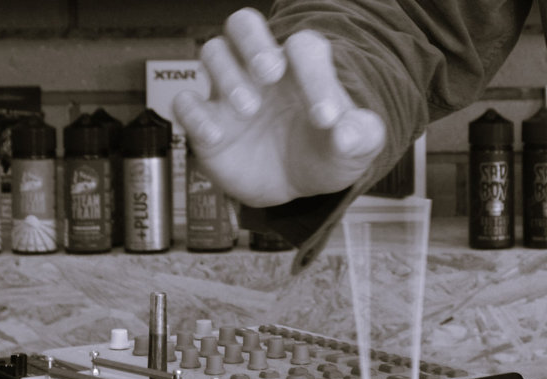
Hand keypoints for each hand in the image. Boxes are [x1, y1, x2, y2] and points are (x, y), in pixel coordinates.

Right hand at [172, 8, 385, 207]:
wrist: (295, 185)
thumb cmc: (324, 153)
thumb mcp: (355, 149)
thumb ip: (362, 137)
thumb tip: (347, 133)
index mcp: (302, 66)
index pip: (304, 48)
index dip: (315, 75)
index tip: (327, 118)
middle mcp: (261, 69)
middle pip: (243, 24)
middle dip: (254, 42)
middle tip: (270, 72)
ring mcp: (229, 90)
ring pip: (213, 53)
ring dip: (228, 77)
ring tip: (249, 109)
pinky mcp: (205, 119)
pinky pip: (184, 102)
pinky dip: (194, 115)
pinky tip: (215, 136)